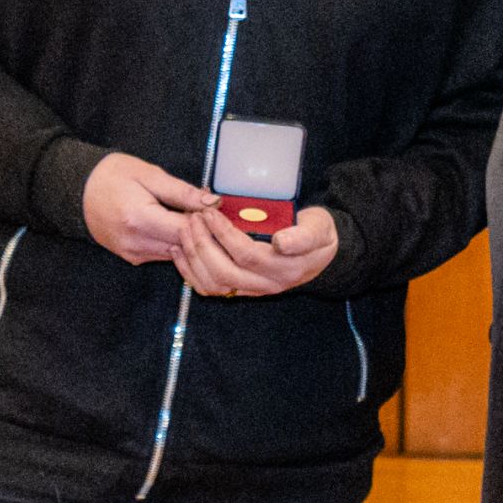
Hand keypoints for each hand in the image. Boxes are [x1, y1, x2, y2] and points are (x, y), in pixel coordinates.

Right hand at [83, 152, 218, 265]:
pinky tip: (180, 227)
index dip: (208, 222)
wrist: (77, 189)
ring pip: (177, 254)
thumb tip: (213, 202)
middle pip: (184, 247)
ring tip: (197, 219)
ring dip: (191, 239)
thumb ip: (182, 192)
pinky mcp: (132, 257)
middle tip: (214, 215)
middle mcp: (136, 243)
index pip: (187, 230)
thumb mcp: (149, 174)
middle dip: (203, 233)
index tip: (219, 210)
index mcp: (140, 219)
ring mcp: (133, 253)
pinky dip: (176, 242)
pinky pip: (164, 255)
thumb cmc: (112, 175)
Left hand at [172, 203, 338, 298]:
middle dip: (203, 245)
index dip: (224, 235)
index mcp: (285, 269)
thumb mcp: (318, 229)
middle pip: (225, 273)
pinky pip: (211, 288)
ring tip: (184, 231)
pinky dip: (191, 272)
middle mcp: (267, 284)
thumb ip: (302, 236)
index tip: (209, 213)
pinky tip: (180, 251)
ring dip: (194, 258)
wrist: (322, 253)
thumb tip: (280, 242)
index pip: (247, 255)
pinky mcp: (242, 289)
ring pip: (214, 284)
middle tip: (192, 219)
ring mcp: (253, 290)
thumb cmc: (317, 233)